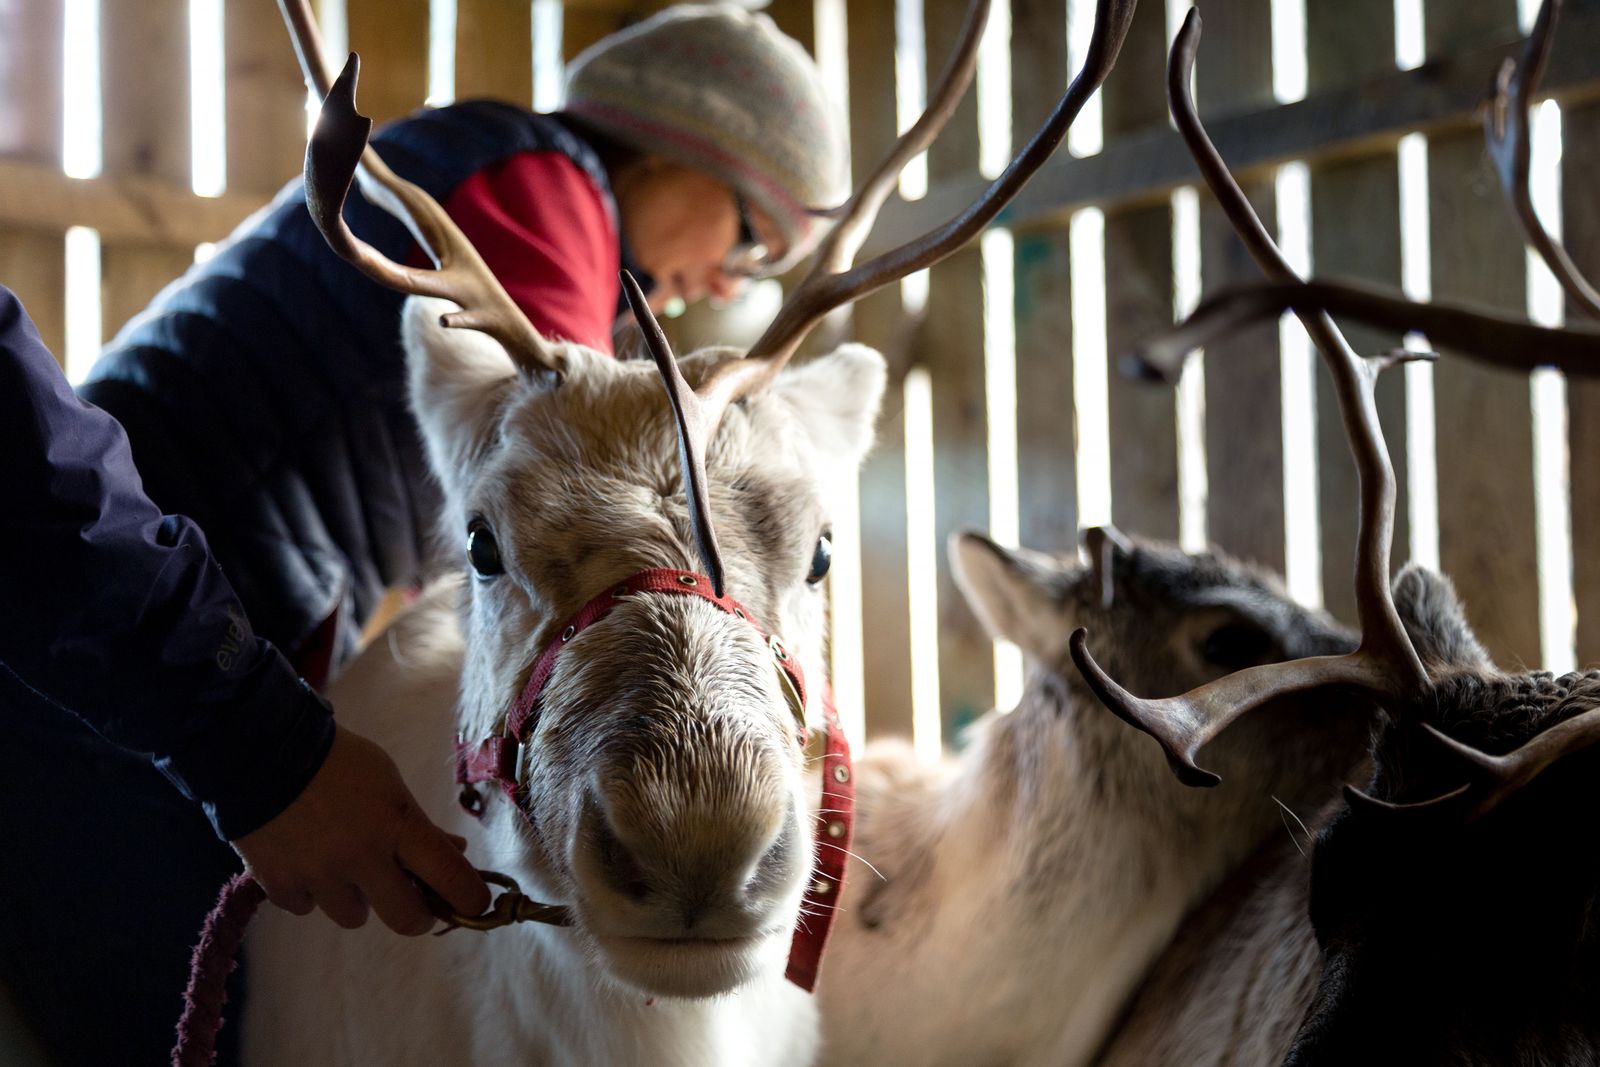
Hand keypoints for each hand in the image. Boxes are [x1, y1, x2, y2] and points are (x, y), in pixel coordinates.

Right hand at [231, 725, 490, 933]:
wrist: (264, 751)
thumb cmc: (340, 762)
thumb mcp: (391, 785)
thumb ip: (420, 827)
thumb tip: (455, 855)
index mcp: (398, 826)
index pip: (451, 878)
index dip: (471, 899)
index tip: (475, 904)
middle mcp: (361, 857)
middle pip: (407, 919)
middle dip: (416, 914)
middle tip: (412, 899)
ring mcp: (319, 875)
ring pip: (354, 916)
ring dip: (356, 897)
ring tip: (342, 862)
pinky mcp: (279, 884)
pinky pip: (308, 908)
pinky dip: (311, 891)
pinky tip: (306, 859)